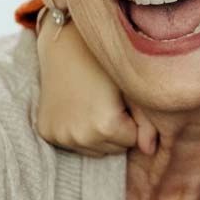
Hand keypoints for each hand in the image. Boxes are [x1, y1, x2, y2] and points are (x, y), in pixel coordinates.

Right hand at [35, 0, 150, 155]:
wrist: (65, 48)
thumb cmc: (105, 66)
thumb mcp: (132, 92)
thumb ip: (147, 123)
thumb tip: (151, 152)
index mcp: (106, 126)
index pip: (132, 141)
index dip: (132, 121)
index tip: (124, 102)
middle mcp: (81, 137)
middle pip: (113, 149)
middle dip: (117, 131)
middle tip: (109, 102)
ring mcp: (61, 137)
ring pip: (93, 150)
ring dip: (98, 135)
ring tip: (95, 105)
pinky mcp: (47, 133)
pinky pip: (72, 144)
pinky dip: (78, 133)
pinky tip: (78, 109)